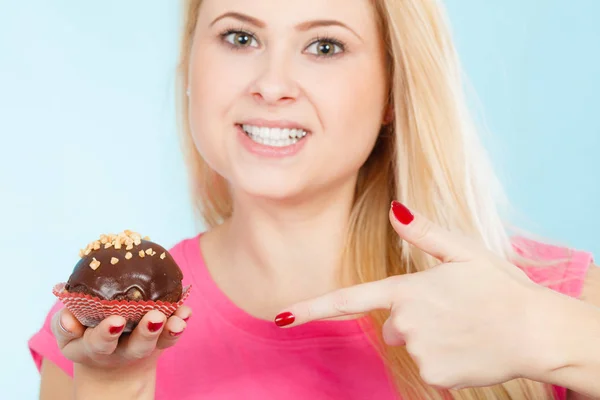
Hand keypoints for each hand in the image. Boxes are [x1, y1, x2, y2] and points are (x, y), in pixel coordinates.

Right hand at [51, 306, 190, 371]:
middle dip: (147, 332)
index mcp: (95, 348)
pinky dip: (180, 322)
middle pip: (137, 346)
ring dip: (169, 329)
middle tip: (154, 317)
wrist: (108, 361)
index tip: (116, 321)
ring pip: (159, 342)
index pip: (100, 343)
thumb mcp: (68, 335)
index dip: (106, 333)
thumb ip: (64, 326)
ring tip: (178, 320)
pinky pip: (172, 334)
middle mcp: (122, 350)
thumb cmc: (84, 335)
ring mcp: (145, 345)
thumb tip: (68, 317)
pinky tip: (186, 311)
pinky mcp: (161, 340)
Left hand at [276, 201, 547, 389]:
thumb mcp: (465, 252)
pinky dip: (444, 358)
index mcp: (408, 289)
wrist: (537, 332)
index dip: (312, 308)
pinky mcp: (434, 375)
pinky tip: (470, 347)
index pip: (349, 300)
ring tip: (466, 326)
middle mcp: (406, 322)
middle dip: (412, 318)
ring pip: (411, 344)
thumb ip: (424, 234)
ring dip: (431, 337)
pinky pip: (429, 366)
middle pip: (393, 324)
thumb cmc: (502, 288)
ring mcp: (419, 351)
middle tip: (452, 310)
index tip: (281, 317)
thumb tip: (395, 209)